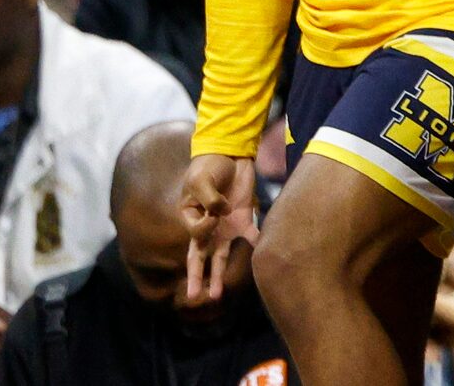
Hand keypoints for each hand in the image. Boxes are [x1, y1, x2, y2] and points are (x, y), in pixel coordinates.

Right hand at [178, 154, 258, 303]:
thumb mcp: (202, 179)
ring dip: (219, 275)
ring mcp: (225, 225)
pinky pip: (251, 235)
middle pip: (200, 256)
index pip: (196, 235)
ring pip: (220, 256)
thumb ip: (209, 198)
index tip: (215, 213)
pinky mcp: (244, 218)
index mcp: (190, 217)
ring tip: (217, 295)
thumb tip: (221, 212)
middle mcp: (207, 226)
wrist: (229, 155)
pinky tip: (263, 260)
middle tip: (194, 298)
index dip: (205, 229)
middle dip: (198, 277)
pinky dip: (257, 245)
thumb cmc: (208, 167)